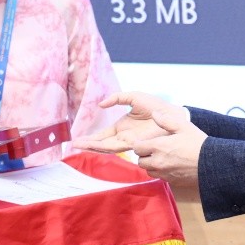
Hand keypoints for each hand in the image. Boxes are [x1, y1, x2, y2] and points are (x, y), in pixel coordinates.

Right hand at [73, 92, 188, 153]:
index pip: (103, 135)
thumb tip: (101, 105)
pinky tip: (95, 146)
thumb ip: (117, 98)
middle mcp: (124, 137)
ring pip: (107, 147)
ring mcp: (129, 141)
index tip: (77, 140)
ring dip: (93, 146)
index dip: (91, 138)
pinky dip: (105, 146)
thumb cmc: (156, 106)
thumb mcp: (133, 97)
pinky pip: (117, 146)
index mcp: (122, 127)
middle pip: (102, 143)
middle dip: (88, 144)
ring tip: (79, 146)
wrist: (172, 113)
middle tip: (73, 146)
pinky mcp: (135, 143)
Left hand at [131, 120, 206, 188]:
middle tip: (153, 150)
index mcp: (158, 147)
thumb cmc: (197, 143)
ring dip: (150, 165)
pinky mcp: (171, 181)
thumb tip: (154, 114)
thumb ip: (166, 120)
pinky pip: (159, 177)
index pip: (137, 148)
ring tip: (160, 158)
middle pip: (140, 161)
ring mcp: (164, 173)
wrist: (211, 163)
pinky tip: (169, 166)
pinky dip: (160, 172)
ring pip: (148, 171)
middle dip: (144, 155)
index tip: (147, 141)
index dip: (140, 144)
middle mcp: (157, 162)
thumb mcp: (184, 127)